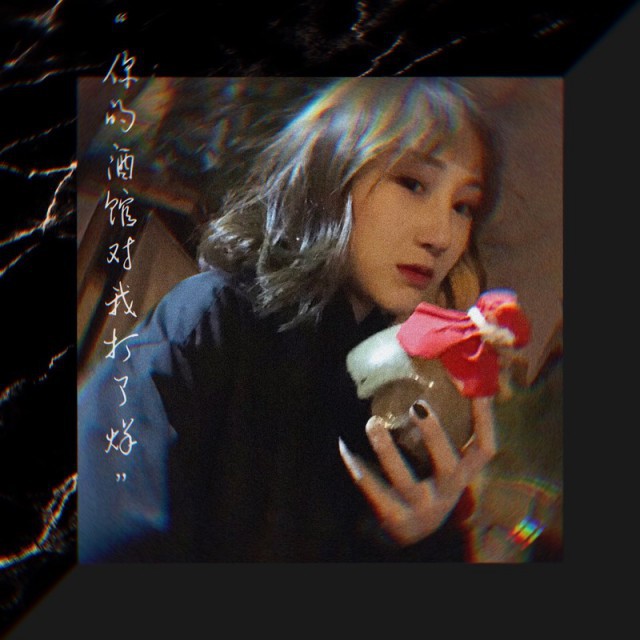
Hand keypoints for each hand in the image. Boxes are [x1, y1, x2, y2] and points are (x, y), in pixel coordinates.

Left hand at [339, 396, 496, 545]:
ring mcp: (420, 509)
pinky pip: (374, 491)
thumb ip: (448, 433)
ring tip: (372, 423)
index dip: (484, 420)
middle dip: (434, 435)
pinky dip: (359, 469)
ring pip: (405, 481)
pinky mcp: (394, 518)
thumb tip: (453, 381)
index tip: (474, 388)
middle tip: (417, 405)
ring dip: (387, 450)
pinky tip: (345, 447)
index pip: (483, 449)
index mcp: (463, 475)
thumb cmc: (427, 485)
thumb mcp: (444, 466)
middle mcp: (447, 493)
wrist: (410, 534)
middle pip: (447, 466)